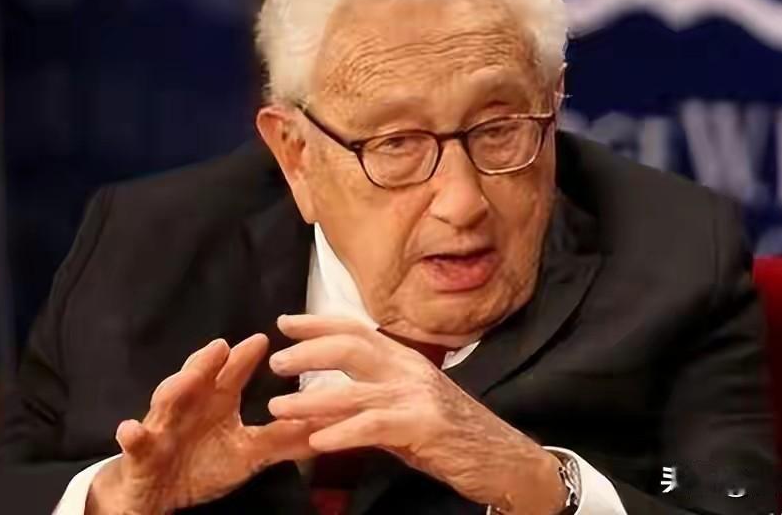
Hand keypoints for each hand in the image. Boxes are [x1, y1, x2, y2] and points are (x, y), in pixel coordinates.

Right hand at [87, 335, 316, 514]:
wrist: (154, 494)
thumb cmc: (202, 465)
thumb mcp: (247, 454)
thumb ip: (282, 438)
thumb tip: (325, 426)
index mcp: (214, 403)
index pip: (229, 374)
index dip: (243, 358)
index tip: (262, 339)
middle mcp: (187, 407)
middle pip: (195, 379)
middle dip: (206, 363)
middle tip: (220, 346)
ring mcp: (160, 427)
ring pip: (165, 402)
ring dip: (173, 389)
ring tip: (185, 379)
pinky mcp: (139, 454)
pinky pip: (134, 443)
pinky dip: (132, 435)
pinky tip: (129, 429)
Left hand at [267, 315, 567, 513]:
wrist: (505, 459)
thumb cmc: (456, 436)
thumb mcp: (412, 408)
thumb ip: (374, 400)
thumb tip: (327, 404)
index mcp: (406, 361)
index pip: (358, 331)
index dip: (319, 323)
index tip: (285, 322)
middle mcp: (411, 371)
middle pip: (351, 348)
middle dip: (309, 351)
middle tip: (276, 361)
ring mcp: (418, 396)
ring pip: (356, 390)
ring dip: (312, 398)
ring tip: (278, 407)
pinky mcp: (425, 426)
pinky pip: (375, 426)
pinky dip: (343, 432)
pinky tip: (318, 441)